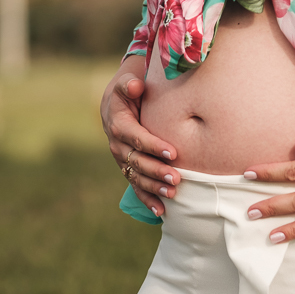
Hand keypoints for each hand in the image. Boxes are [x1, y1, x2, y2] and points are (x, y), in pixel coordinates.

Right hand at [100, 61, 180, 218]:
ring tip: (173, 193)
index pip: (136, 137)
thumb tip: (136, 86)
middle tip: (177, 178)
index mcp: (118, 124)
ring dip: (154, 187)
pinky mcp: (128, 168)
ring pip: (137, 176)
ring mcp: (122, 159)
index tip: (173, 152)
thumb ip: (129, 84)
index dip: (153, 146)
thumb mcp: (125, 82)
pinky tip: (161, 211)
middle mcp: (118, 145)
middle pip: (137, 162)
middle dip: (157, 171)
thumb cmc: (128, 89)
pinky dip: (147, 199)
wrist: (116, 102)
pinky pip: (136, 185)